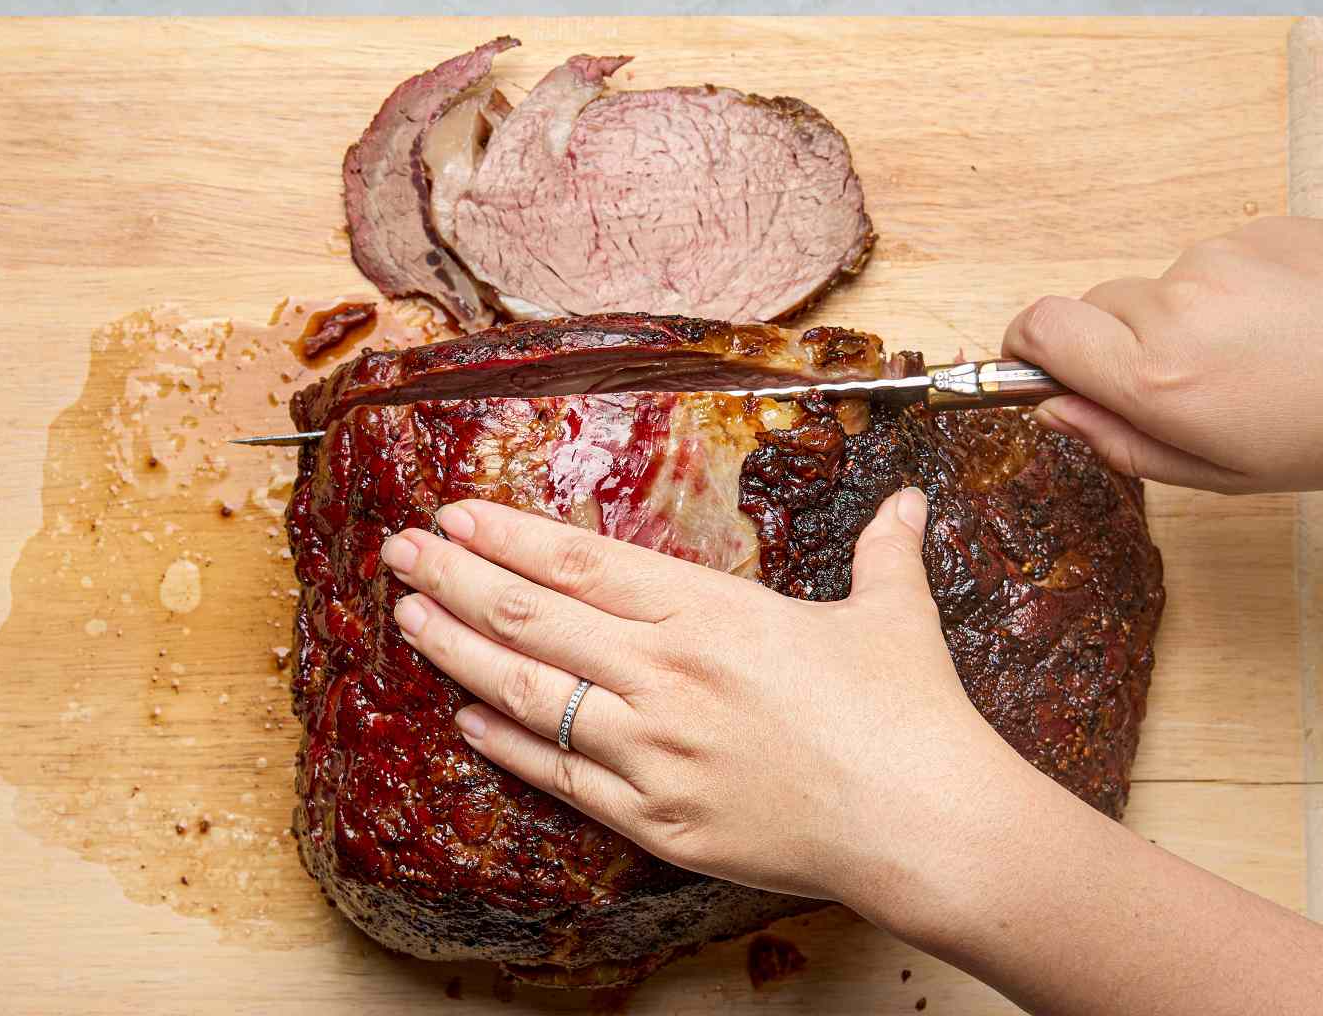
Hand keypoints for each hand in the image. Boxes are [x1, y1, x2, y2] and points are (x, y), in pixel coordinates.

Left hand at [378, 487, 1020, 909]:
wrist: (924, 822)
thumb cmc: (909, 711)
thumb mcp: (893, 611)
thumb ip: (885, 548)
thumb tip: (911, 500)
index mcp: (712, 612)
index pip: (581, 564)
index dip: (509, 536)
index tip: (455, 513)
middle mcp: (668, 674)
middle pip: (535, 619)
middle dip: (457, 579)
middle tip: (398, 551)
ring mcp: (656, 751)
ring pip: (533, 695)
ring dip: (461, 653)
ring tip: (408, 619)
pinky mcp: (660, 820)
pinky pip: (567, 777)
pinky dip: (511, 746)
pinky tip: (469, 721)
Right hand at [1005, 216, 1322, 493]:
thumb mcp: (1231, 473)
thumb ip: (1126, 444)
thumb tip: (1054, 412)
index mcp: (1162, 379)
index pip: (1038, 328)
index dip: (1026, 349)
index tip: (1037, 369)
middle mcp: (1175, 305)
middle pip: (1094, 310)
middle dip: (1119, 347)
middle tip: (1187, 388)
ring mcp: (1216, 257)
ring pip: (1158, 290)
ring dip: (1184, 322)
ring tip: (1262, 358)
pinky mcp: (1256, 229)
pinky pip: (1212, 263)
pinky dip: (1231, 295)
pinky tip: (1289, 325)